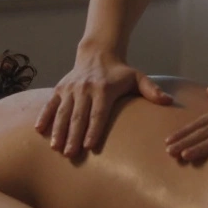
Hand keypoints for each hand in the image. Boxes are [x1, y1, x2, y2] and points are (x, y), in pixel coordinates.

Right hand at [34, 48, 172, 157]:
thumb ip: (152, 90)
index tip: (89, 145)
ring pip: (63, 112)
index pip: (98, 113)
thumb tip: (168, 102)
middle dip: (74, 135)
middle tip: (71, 154)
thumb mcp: (137, 77)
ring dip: (59, 130)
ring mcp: (71, 89)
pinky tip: (39, 131)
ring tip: (56, 148)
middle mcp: (85, 89)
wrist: (97, 53)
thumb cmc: (120, 72)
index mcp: (104, 89)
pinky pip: (50, 104)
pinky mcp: (60, 88)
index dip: (93, 129)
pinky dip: (44, 116)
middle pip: (79, 116)